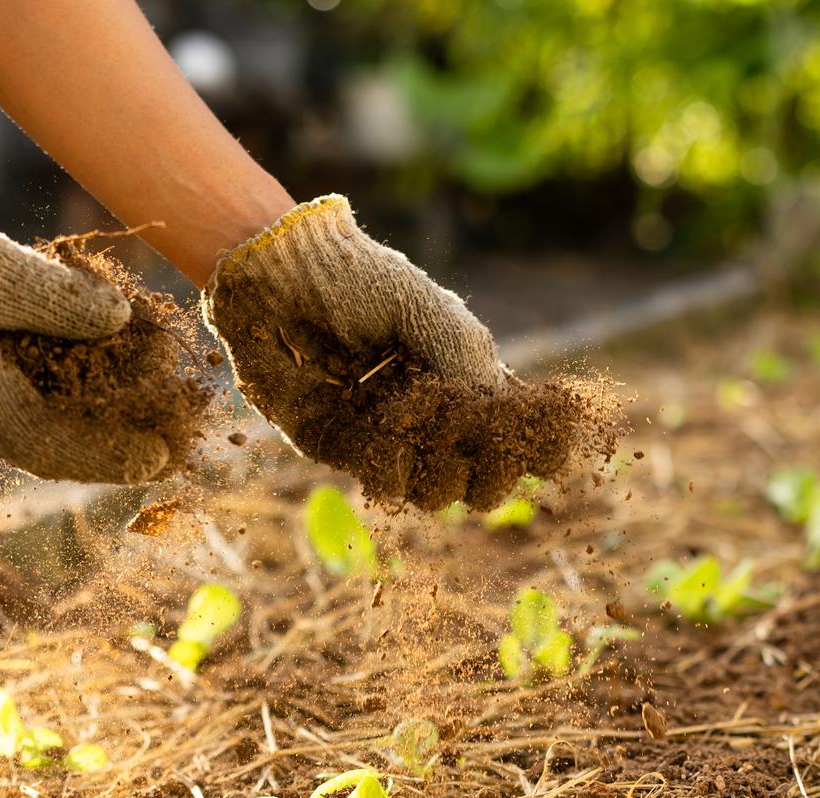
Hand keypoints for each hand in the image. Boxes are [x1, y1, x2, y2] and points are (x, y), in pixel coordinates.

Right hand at [0, 185, 168, 483]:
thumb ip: (59, 301)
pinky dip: (61, 381)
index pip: (59, 450)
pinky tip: (98, 361)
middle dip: (114, 438)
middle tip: (172, 434)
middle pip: (56, 441)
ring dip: (93, 410)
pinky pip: (19, 388)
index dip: (115, 457)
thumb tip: (121, 320)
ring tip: (147, 399)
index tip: (164, 457)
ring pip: (41, 416)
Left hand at [201, 196, 616, 509]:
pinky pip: (385, 484)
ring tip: (419, 427)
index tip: (542, 446)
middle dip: (493, 475)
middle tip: (478, 451)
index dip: (542, 447)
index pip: (525, 432)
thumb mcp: (427, 312)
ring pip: (439, 494)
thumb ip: (467, 364)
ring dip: (440, 473)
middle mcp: (438, 416)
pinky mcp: (348, 452)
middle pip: (489, 479)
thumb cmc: (357, 281)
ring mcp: (394, 439)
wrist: (277, 283)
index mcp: (470, 377)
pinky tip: (382, 433)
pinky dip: (392, 467)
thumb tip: (501, 419)